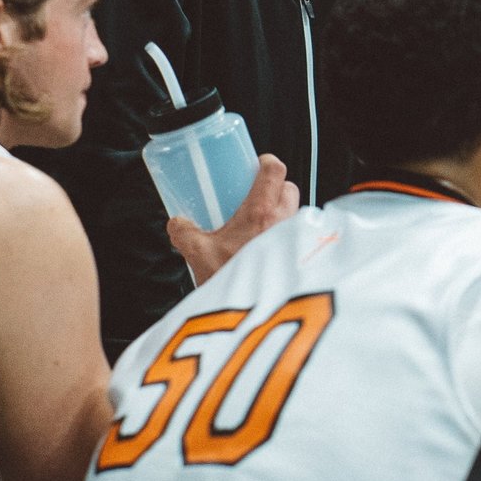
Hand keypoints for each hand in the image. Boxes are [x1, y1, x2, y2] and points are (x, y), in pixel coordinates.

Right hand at [166, 154, 298, 284]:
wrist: (252, 318)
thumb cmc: (232, 283)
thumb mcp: (198, 255)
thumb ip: (184, 233)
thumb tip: (177, 223)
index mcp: (260, 212)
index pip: (275, 170)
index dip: (267, 162)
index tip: (257, 164)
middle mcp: (285, 221)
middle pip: (289, 188)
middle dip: (274, 189)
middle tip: (255, 198)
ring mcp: (297, 238)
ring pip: (295, 212)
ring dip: (281, 215)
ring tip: (259, 228)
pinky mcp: (304, 256)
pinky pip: (298, 235)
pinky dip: (285, 236)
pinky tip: (267, 249)